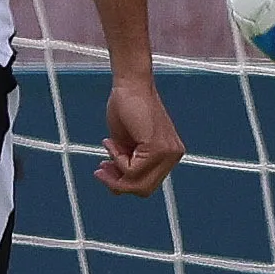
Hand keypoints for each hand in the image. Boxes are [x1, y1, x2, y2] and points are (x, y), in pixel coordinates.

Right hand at [96, 76, 182, 196]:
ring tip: (108, 147)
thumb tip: (118, 188)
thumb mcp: (126, 145)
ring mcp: (168, 153)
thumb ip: (127, 165)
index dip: (123, 183)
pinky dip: (116, 159)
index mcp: (169, 155)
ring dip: (115, 170)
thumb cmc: (125, 108)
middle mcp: (173, 155)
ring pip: (137, 183)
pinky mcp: (157, 147)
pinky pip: (132, 170)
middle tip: (100, 169)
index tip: (104, 169)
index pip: (147, 184)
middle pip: (144, 189)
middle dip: (118, 183)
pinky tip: (111, 141)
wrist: (128, 84)